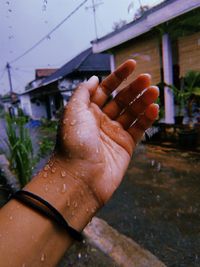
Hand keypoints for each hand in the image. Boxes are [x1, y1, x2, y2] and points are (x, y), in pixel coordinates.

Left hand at [55, 60, 158, 204]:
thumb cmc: (73, 144)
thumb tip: (94, 79)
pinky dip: (147, 119)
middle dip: (134, 88)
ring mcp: (114, 134)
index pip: (105, 90)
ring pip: (132, 113)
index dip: (118, 77)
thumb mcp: (73, 111)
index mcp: (87, 112)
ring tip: (154, 91)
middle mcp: (101, 121)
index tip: (131, 64)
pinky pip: (139, 129)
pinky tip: (154, 108)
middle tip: (147, 78)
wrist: (80, 178)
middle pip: (121, 100)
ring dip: (143, 101)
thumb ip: (84, 92)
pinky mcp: (125, 146)